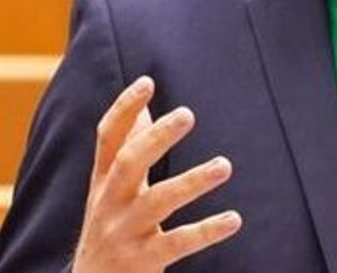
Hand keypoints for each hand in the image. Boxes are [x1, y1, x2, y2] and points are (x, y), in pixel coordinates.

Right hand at [73, 76, 240, 271]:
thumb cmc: (108, 227)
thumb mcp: (109, 189)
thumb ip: (126, 150)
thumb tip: (143, 107)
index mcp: (102, 180)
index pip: (107, 138)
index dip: (123, 109)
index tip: (147, 82)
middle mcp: (109, 203)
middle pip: (129, 163)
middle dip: (155, 138)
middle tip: (186, 114)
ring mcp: (124, 232)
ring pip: (158, 202)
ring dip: (192, 181)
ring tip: (224, 165)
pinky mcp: (143, 260)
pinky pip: (178, 242)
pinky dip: (206, 230)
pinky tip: (233, 219)